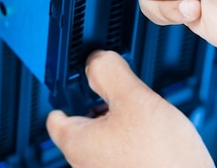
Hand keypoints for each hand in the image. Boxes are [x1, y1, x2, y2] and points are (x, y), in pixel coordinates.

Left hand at [46, 50, 213, 167]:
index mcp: (76, 143)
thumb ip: (109, 73)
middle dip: (100, 109)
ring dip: (120, 128)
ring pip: (105, 143)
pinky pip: (123, 158)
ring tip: (143, 120)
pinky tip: (155, 142)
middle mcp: (84, 164)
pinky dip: (133, 146)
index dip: (67, 94)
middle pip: (83, 127)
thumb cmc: (162, 161)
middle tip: (119, 96)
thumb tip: (96, 60)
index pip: (55, 116)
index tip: (75, 83)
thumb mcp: (135, 100)